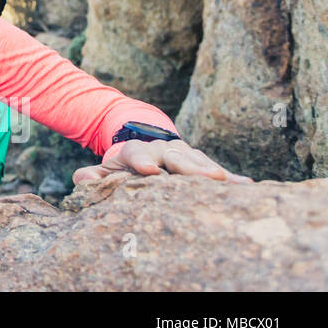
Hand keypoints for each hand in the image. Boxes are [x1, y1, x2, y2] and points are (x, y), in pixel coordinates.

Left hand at [72, 138, 253, 184]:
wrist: (144, 142)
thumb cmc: (124, 165)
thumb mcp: (105, 169)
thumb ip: (92, 176)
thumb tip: (81, 180)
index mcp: (135, 151)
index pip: (136, 153)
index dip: (142, 161)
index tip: (150, 171)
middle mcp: (161, 149)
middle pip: (174, 156)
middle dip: (188, 167)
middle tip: (203, 177)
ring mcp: (182, 154)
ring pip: (197, 161)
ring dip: (211, 171)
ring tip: (226, 182)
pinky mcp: (199, 162)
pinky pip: (214, 170)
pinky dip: (230, 178)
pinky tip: (246, 186)